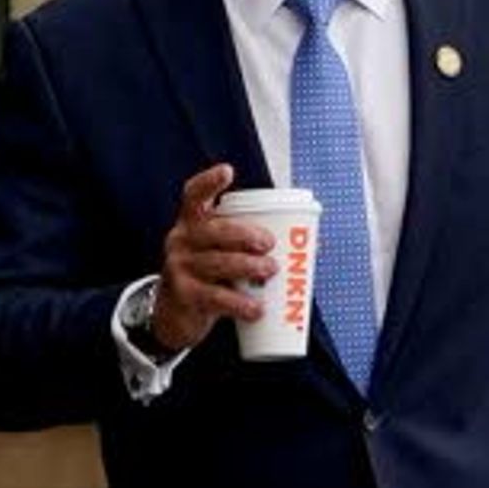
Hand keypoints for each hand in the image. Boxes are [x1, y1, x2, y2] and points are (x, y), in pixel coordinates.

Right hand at [149, 163, 274, 353]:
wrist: (175, 315)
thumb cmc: (209, 276)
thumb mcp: (220, 253)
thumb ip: (251, 244)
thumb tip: (313, 242)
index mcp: (192, 224)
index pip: (193, 196)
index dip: (208, 182)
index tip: (227, 171)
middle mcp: (181, 241)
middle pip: (212, 231)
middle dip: (243, 233)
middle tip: (269, 243)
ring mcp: (179, 268)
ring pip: (216, 263)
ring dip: (247, 266)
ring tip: (270, 269)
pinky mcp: (184, 296)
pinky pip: (215, 298)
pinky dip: (240, 303)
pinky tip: (256, 308)